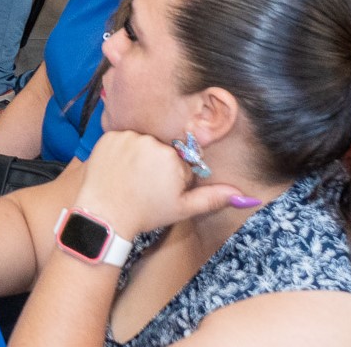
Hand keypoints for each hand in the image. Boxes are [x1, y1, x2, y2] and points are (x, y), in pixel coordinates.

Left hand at [74, 131, 247, 239]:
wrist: (104, 214)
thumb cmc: (145, 213)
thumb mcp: (182, 208)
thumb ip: (214, 198)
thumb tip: (246, 196)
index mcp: (172, 158)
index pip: (180, 161)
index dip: (173, 177)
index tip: (160, 190)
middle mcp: (151, 141)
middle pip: (161, 149)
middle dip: (157, 165)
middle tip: (144, 187)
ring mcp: (127, 137)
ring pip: (142, 144)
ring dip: (139, 157)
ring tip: (130, 179)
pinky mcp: (108, 136)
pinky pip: (122, 139)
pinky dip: (121, 152)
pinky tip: (118, 169)